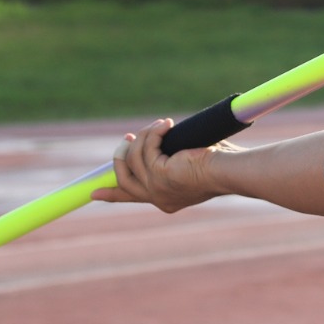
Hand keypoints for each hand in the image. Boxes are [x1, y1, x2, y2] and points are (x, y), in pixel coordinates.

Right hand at [91, 118, 233, 212]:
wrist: (230, 170)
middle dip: (121, 155)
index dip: (111, 194)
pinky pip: (146, 148)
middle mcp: (159, 198)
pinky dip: (154, 133)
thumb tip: (162, 137)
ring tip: (163, 124)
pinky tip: (167, 124)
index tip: (93, 193)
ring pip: (133, 158)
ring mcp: (156, 188)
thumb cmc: (221, 163)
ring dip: (144, 136)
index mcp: (166, 199)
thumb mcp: (191, 162)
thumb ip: (172, 157)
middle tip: (129, 138)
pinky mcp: (158, 174)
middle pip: (123, 179)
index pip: (132, 197)